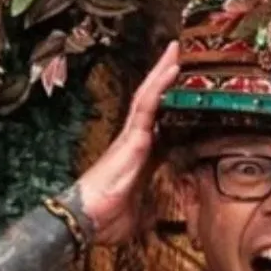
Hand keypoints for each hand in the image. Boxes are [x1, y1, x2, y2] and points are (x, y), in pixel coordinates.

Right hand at [76, 41, 180, 241]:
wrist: (87, 220)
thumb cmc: (107, 218)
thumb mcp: (141, 213)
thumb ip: (153, 206)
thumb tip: (164, 215)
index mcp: (141, 157)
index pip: (161, 124)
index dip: (171, 106)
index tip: (184, 90)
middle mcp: (136, 141)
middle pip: (153, 102)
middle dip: (165, 78)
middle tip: (180, 52)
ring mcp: (132, 137)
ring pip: (150, 97)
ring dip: (163, 72)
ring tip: (177, 50)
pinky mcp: (132, 138)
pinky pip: (147, 105)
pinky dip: (160, 86)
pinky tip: (171, 69)